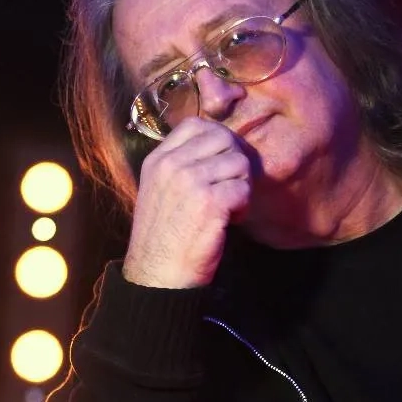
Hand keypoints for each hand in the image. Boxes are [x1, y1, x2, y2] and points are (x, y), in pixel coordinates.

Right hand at [123, 117, 250, 287]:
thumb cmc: (166, 237)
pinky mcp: (209, 203)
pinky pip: (243, 190)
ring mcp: (189, 181)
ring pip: (239, 163)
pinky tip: (229, 222)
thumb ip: (182, 164)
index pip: (197, 124)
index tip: (221, 165)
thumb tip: (221, 143)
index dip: (219, 141)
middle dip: (236, 162)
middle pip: (224, 138)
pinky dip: (243, 208)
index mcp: (158, 159)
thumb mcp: (161, 191)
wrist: (158, 277)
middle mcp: (172, 165)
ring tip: (228, 208)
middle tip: (231, 188)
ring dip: (241, 187)